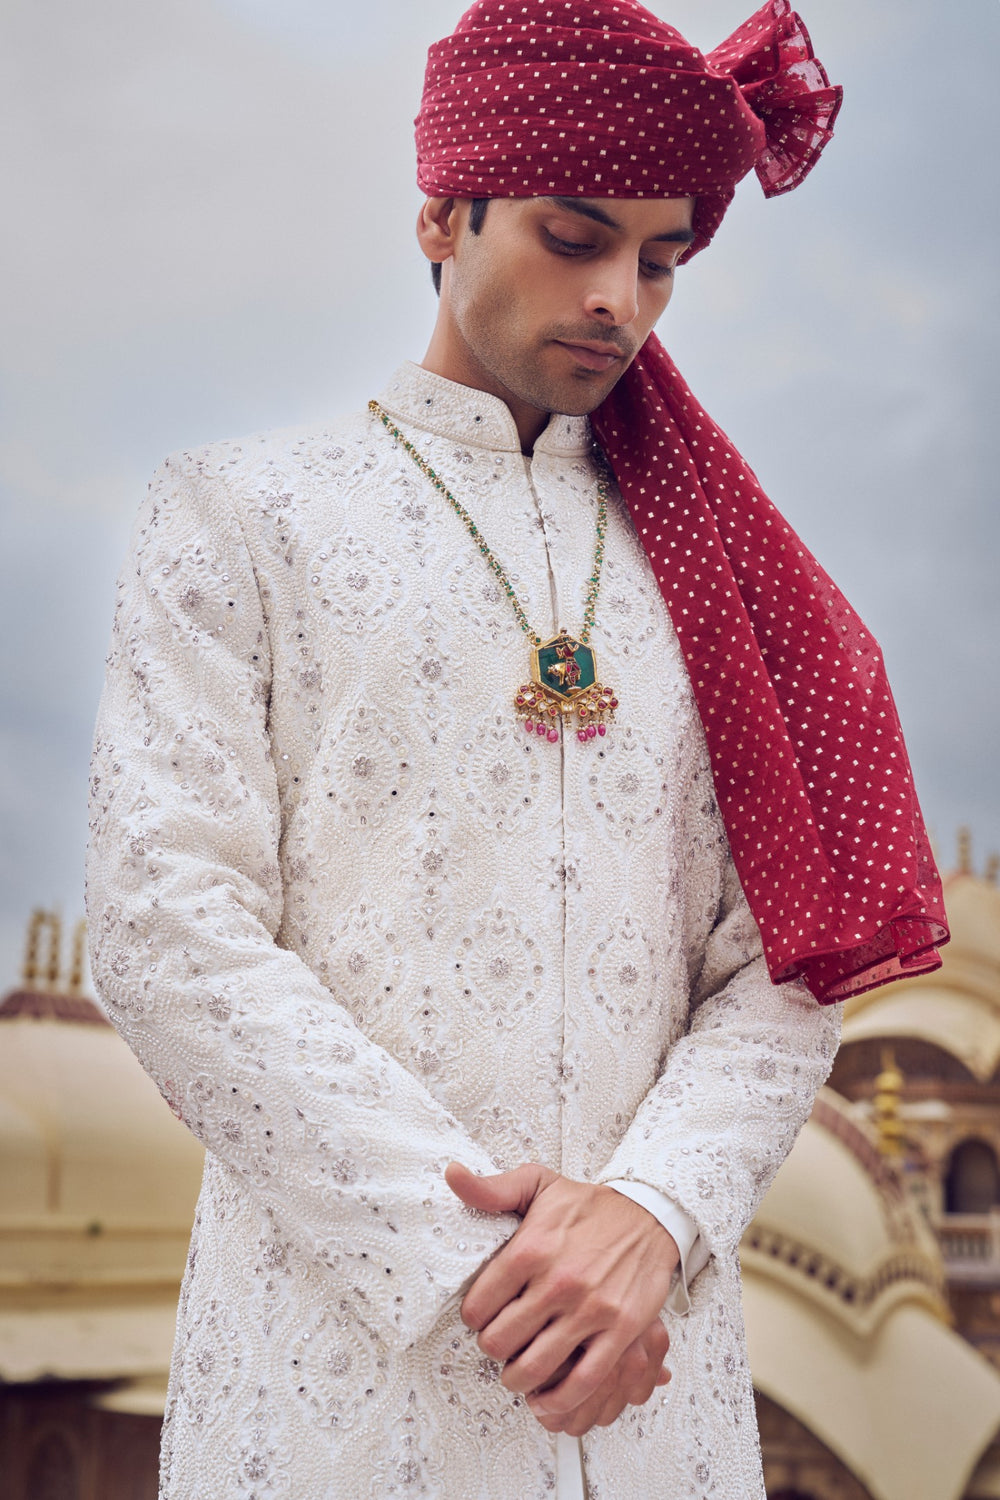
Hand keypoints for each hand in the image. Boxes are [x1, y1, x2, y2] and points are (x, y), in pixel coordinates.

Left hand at [445, 1162, 677, 1421]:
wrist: (648, 1214)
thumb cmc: (587, 1205)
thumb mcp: (537, 1183)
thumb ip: (492, 1188)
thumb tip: (452, 1174)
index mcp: (531, 1248)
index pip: (479, 1304)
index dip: (473, 1318)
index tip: (481, 1318)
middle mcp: (558, 1282)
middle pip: (501, 1341)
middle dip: (493, 1349)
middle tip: (500, 1345)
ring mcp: (591, 1309)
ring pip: (535, 1367)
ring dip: (518, 1378)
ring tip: (517, 1373)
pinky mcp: (620, 1331)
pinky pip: (583, 1380)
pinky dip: (559, 1400)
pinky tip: (545, 1400)